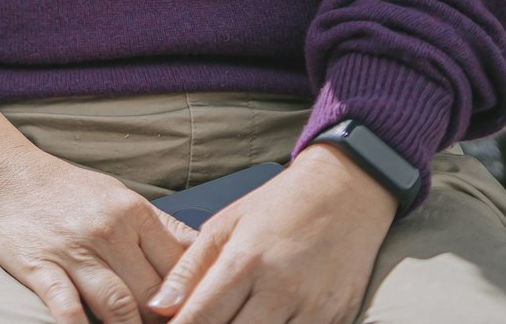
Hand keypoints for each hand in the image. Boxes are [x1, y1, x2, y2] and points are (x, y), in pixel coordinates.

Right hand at [0, 91, 195, 323]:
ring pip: (118, 307)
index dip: (192, 299)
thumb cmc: (69, 191)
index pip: (179, 268)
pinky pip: (67, 310)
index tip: (196, 315)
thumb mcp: (121, 196)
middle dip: (164, 323)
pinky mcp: (40, 267)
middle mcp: (108, 231)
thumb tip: (204, 256)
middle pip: (152, 295)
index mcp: (134, 212)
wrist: (5, 174)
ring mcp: (73, 251)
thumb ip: (161, 228)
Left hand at [149, 144, 398, 323]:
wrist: (346, 194)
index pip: (202, 317)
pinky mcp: (338, 319)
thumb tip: (158, 307)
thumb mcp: (224, 226)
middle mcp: (281, 290)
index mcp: (246, 262)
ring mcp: (313, 310)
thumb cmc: (277, 207)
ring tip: (228, 320)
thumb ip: (189, 269)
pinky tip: (258, 323)